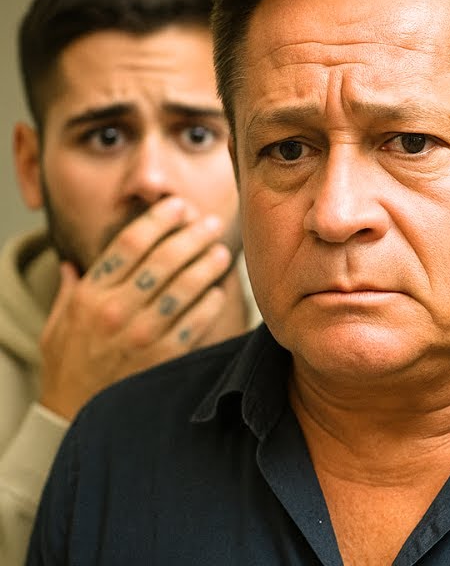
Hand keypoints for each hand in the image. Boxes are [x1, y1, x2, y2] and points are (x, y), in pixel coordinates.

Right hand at [38, 197, 239, 419]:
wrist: (75, 413)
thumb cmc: (68, 364)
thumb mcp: (57, 323)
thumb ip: (70, 290)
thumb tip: (72, 263)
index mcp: (91, 294)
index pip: (130, 244)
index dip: (159, 220)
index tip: (179, 206)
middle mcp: (116, 311)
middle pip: (163, 260)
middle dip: (192, 236)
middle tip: (213, 223)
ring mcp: (141, 335)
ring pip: (184, 289)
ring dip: (207, 266)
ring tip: (222, 252)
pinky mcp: (163, 357)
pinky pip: (194, 323)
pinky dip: (209, 304)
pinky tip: (219, 291)